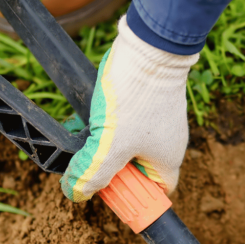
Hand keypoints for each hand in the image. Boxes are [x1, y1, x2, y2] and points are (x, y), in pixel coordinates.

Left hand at [61, 16, 197, 201]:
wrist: (148, 47)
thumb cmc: (137, 98)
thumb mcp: (111, 145)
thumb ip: (93, 174)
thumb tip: (77, 193)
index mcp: (167, 160)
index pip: (154, 193)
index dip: (130, 196)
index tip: (107, 190)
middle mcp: (165, 143)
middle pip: (134, 169)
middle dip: (109, 167)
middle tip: (89, 160)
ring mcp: (156, 121)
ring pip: (124, 144)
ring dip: (103, 144)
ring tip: (88, 134)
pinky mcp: (145, 102)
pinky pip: (122, 123)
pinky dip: (105, 123)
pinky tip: (91, 116)